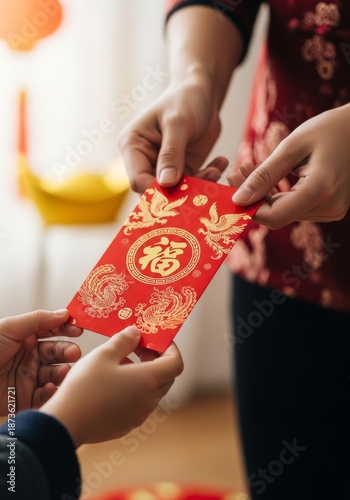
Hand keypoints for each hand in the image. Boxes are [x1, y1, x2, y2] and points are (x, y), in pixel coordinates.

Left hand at [0, 309, 82, 413]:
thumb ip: (39, 320)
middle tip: (73, 353)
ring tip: (63, 371)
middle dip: (67, 351)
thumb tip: (65, 313)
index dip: (66, 329)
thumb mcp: (9, 328)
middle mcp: (28, 358)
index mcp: (24, 339)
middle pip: (56, 353)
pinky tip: (49, 387)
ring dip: (62, 372)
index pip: (51, 331)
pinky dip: (51, 391)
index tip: (78, 329)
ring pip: (54, 373)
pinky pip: (45, 396)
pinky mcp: (25, 400)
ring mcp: (27, 378)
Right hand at [40, 327, 182, 446]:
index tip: (156, 339)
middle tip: (138, 346)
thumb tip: (135, 333)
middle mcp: (149, 400)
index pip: (176, 363)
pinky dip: (133, 389)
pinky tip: (112, 383)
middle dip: (155, 359)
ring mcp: (138, 415)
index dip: (170, 348)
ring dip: (142, 373)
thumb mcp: (103, 354)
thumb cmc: (85, 386)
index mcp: (149, 380)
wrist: (66, 424)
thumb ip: (124, 341)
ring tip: (120, 362)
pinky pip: (138, 403)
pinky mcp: (126, 425)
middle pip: (165, 376)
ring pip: (151, 390)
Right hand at [118, 75, 227, 192]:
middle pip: (156, 190)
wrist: (203, 93)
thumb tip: (166, 182)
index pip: (138, 179)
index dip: (156, 190)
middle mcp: (145, 160)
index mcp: (133, 146)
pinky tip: (220, 163)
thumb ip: (171, 153)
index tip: (178, 189)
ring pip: (177, 192)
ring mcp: (165, 168)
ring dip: (198, 186)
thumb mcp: (178, 123)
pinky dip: (208, 178)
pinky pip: (194, 185)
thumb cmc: (185, 99)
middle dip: (179, 192)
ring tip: (215, 171)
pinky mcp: (183, 171)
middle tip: (203, 185)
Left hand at [229, 103, 349, 228]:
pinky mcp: (329, 208)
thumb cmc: (329, 129)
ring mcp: (332, 211)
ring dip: (263, 196)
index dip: (249, 207)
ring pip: (284, 213)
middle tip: (235, 172)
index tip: (232, 185)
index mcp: (321, 190)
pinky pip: (295, 208)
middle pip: (277, 215)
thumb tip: (238, 199)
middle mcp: (329, 207)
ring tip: (248, 169)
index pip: (274, 217)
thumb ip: (264, 175)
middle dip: (253, 197)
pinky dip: (277, 195)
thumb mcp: (292, 147)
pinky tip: (268, 178)